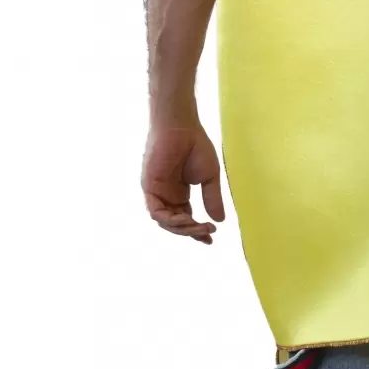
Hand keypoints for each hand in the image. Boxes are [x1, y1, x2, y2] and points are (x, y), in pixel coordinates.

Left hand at [142, 123, 226, 242]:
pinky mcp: (149, 187)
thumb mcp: (209, 177)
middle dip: (192, 232)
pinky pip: (157, 212)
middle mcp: (166, 196)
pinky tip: (186, 220)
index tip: (210, 241)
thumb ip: (212, 199)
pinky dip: (170, 220)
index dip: (197, 232)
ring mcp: (157, 193)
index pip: (186, 219)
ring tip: (200, 227)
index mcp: (179, 194)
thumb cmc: (196, 146)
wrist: (182, 128)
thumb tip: (220, 221)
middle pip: (176, 224)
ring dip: (183, 228)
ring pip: (165, 222)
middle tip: (208, 233)